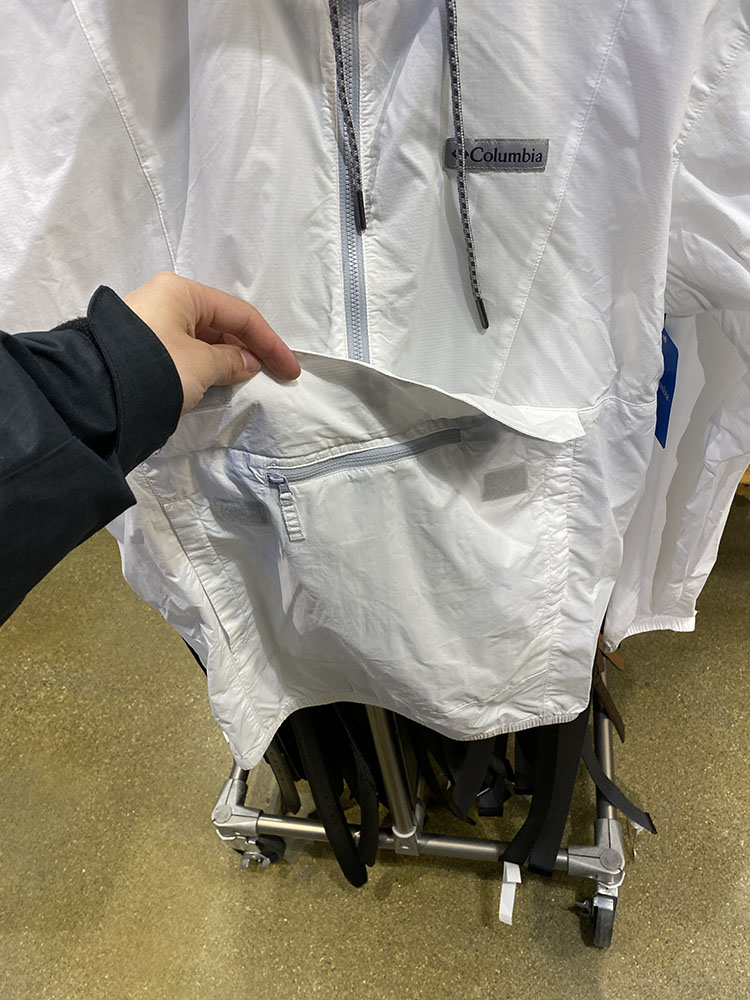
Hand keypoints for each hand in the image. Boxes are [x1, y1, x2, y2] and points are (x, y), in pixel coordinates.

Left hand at [124, 272, 300, 412]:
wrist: (97, 394)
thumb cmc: (155, 368)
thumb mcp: (201, 365)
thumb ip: (231, 361)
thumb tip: (246, 363)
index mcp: (182, 292)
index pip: (239, 314)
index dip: (270, 343)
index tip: (290, 370)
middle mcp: (166, 300)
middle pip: (221, 324)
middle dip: (248, 349)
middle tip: (271, 376)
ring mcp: (152, 322)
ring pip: (203, 338)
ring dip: (227, 359)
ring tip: (246, 382)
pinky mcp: (142, 345)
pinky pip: (186, 349)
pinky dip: (206, 364)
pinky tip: (218, 380)